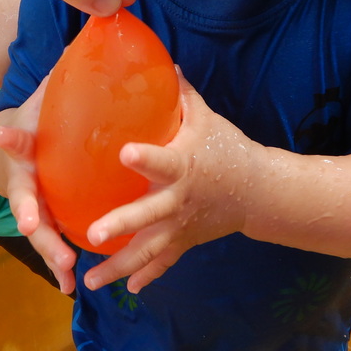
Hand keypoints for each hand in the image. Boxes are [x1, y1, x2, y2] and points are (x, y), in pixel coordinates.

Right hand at [0, 81, 77, 293]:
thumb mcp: (51, 95)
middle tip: (34, 226)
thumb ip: (68, 74)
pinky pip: (54, 243)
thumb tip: (94, 31)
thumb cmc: (43, 118)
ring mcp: (34, 204)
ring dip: (49, 251)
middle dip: (30, 213)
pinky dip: (60, 265)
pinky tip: (73, 287)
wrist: (23, 143)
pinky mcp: (48, 220)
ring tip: (65, 272)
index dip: (10, 136)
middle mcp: (25, 178)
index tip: (0, 134)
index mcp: (26, 144)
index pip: (16, 137)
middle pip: (24, 198)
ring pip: (38, 231)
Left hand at [83, 71, 249, 292]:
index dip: (144, 157)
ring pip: (149, 250)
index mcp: (183, 165)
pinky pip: (164, 263)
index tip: (123, 153)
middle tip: (92, 234)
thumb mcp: (206, 118)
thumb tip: (163, 60)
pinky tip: (126, 290)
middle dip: (121, 226)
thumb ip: (180, 93)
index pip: (161, 160)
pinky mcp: (185, 240)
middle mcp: (179, 200)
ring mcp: (182, 225)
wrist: (258, 189)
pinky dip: (147, 277)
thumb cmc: (227, 147)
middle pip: (147, 216)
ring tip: (91, 280)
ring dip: (119, 266)